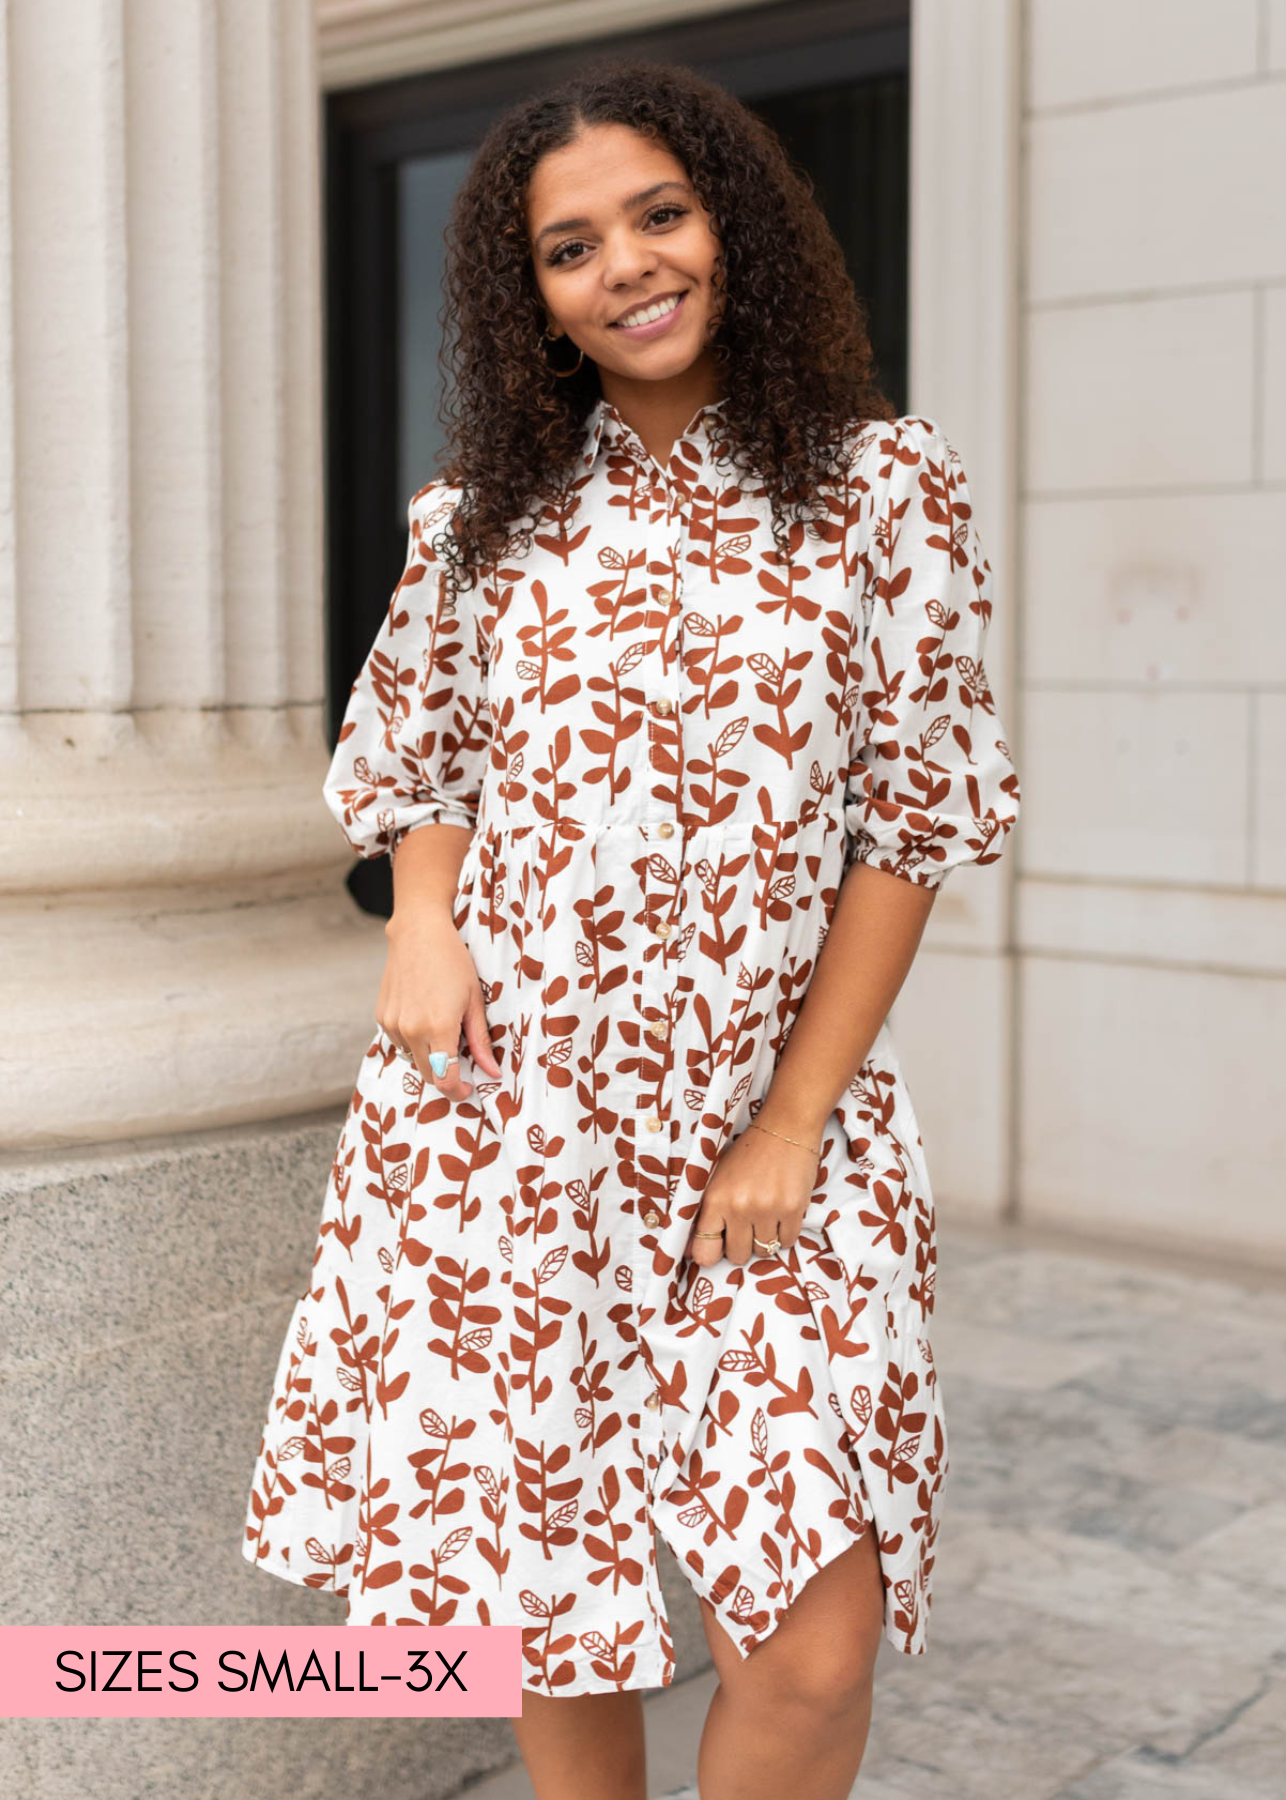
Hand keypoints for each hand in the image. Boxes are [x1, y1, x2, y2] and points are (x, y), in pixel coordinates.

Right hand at [376, 906, 501, 1101]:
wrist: (419, 933)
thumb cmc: (454, 963)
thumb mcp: (475, 1001)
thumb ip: (480, 1042)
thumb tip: (492, 1072)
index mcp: (439, 1028)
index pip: (444, 1079)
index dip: (457, 1091)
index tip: (467, 1089)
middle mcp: (412, 1030)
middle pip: (427, 1075)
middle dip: (444, 1076)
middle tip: (460, 1061)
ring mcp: (393, 1024)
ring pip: (412, 1059)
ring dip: (428, 1056)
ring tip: (442, 1029)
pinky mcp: (382, 1017)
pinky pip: (399, 1043)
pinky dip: (413, 1041)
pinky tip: (424, 1017)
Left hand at [687, 1121, 820, 1265]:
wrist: (785, 1127)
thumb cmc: (749, 1152)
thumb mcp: (717, 1177)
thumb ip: (704, 1214)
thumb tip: (689, 1254)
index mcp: (715, 1199)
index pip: (705, 1251)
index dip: (711, 1254)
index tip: (718, 1247)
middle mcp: (739, 1207)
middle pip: (738, 1256)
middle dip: (742, 1245)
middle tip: (747, 1224)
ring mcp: (768, 1210)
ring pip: (764, 1250)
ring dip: (765, 1238)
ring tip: (765, 1213)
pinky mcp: (793, 1209)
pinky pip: (787, 1242)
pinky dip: (785, 1233)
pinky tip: (781, 1212)